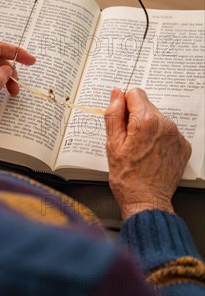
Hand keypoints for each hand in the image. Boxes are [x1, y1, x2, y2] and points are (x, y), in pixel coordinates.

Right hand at [105, 88, 191, 219]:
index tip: (121, 122)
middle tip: (128, 142)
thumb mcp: (112, 144)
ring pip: (158, 120)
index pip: (135, 93)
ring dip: (148, 129)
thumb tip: (116, 95)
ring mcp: (177, 136)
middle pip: (147, 107)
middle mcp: (166, 124)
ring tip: (140, 151)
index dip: (124, 106)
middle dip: (135, 119)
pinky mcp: (183, 146)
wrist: (146, 201)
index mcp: (147, 121)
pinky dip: (159, 140)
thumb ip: (113, 115)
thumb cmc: (127, 178)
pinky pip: (168, 133)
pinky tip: (151, 155)